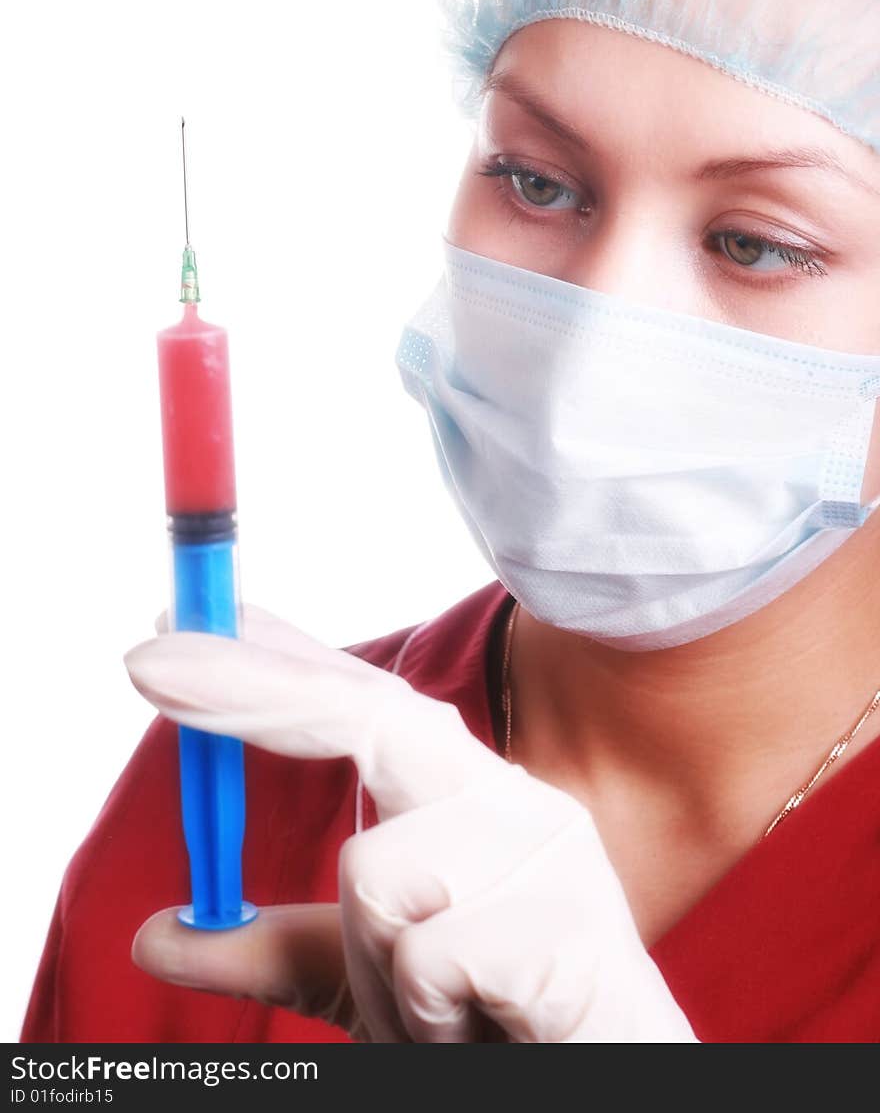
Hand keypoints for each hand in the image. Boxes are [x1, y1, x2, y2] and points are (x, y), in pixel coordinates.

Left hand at [124, 604, 697, 1042]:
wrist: (612, 1083)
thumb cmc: (497, 1022)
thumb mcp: (365, 983)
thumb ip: (276, 949)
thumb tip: (158, 934)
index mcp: (468, 799)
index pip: (368, 706)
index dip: (281, 660)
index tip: (194, 625)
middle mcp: (510, 801)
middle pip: (372, 718)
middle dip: (251, 687)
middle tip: (141, 661)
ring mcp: (545, 855)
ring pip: (374, 875)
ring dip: (379, 971)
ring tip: (445, 1015)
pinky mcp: (568, 928)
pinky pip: (424, 958)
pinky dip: (428, 1016)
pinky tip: (489, 1028)